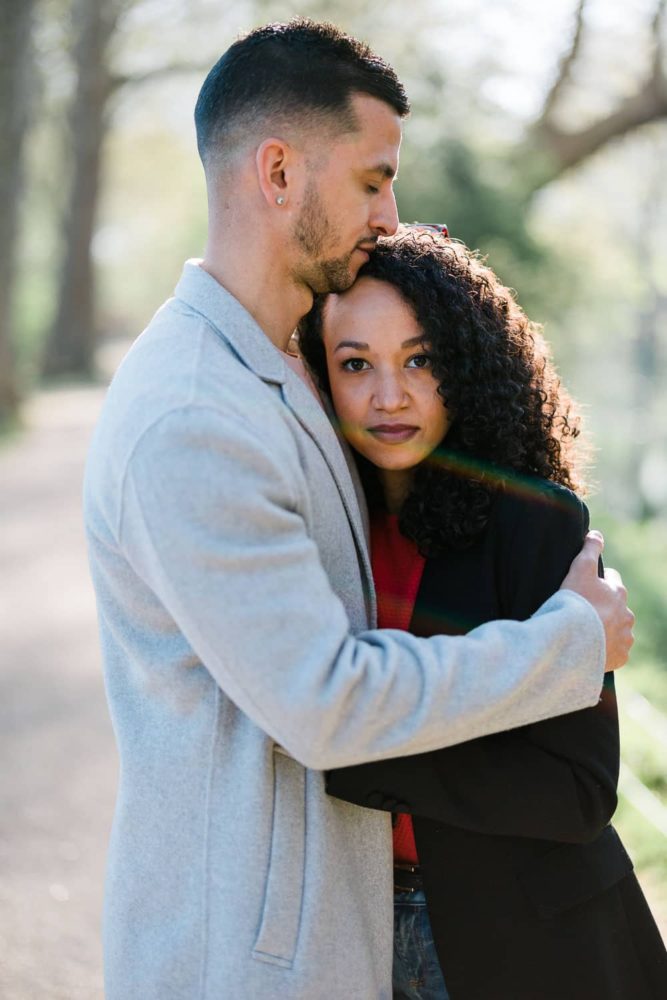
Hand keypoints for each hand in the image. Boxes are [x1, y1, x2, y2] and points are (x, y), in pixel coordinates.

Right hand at [560, 531, 633, 671]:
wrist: (575, 640)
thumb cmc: (576, 602)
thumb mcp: (580, 569)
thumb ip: (589, 549)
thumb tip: (597, 533)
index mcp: (618, 592)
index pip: (612, 580)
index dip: (599, 580)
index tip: (586, 585)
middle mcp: (627, 615)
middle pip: (617, 607)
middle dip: (604, 608)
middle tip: (583, 611)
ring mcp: (625, 637)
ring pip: (618, 630)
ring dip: (606, 629)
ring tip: (586, 633)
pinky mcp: (621, 657)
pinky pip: (615, 651)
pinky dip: (606, 650)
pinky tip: (591, 648)